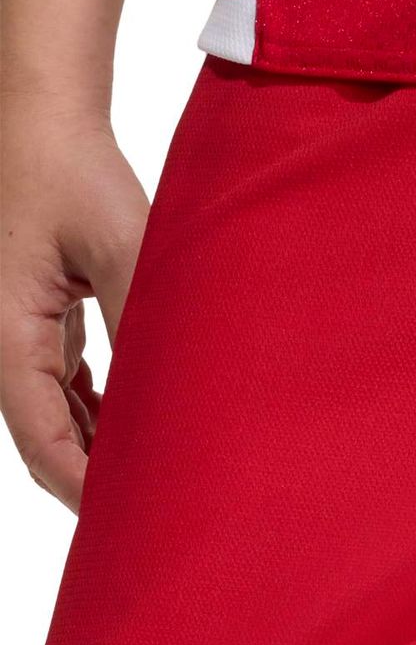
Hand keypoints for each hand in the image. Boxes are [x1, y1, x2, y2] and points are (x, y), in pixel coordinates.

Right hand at [0, 96, 148, 510]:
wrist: (41, 126)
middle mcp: (2, 342)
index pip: (41, 437)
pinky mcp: (36, 321)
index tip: (128, 518)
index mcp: (7, 334)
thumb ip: (142, 314)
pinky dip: (95, 415)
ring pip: (52, 416)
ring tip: (156, 480)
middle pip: (43, 438)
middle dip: (92, 479)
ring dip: (97, 448)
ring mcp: (15, 334)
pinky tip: (136, 432)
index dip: (83, 485)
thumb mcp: (120, 246)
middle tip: (155, 513)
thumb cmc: (73, 177)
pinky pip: (60, 387)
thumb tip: (170, 383)